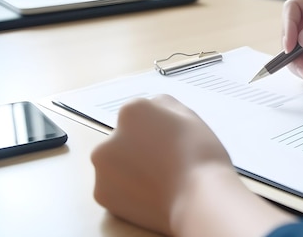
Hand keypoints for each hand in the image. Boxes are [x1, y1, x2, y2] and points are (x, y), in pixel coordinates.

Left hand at [91, 95, 232, 234]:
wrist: (199, 198)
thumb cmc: (201, 157)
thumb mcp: (189, 116)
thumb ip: (164, 105)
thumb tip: (153, 106)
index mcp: (131, 112)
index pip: (139, 116)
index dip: (157, 129)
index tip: (171, 142)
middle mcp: (108, 136)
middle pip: (123, 139)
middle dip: (138, 149)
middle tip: (165, 163)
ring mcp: (102, 168)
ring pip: (116, 164)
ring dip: (130, 169)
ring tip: (160, 180)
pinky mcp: (101, 194)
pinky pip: (114, 188)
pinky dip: (128, 191)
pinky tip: (151, 193)